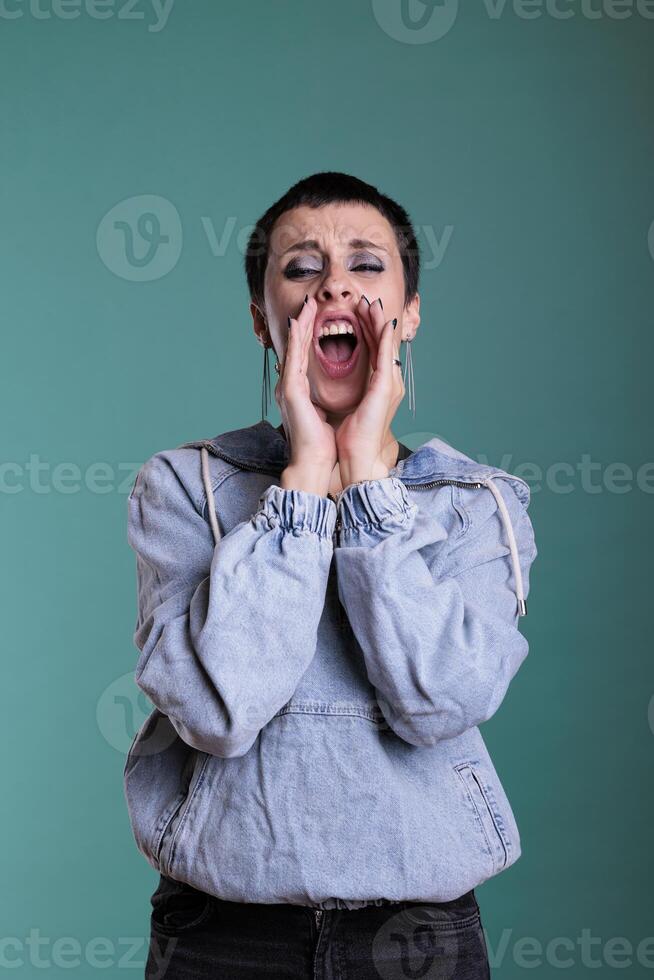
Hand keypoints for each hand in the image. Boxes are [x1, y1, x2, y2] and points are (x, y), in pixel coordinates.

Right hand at [276, 296, 337, 494]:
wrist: (314, 461)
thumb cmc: (321, 442)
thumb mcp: (323, 412)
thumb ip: (320, 398)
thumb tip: (325, 392)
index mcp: (298, 390)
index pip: (304, 356)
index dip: (310, 335)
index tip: (317, 317)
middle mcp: (290, 385)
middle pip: (296, 347)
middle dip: (303, 323)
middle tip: (310, 302)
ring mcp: (287, 387)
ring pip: (293, 348)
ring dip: (300, 324)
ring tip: (306, 305)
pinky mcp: (290, 390)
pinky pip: (293, 358)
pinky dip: (295, 339)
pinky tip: (298, 323)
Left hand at [335, 296, 404, 487]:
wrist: (355, 455)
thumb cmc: (348, 437)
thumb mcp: (345, 406)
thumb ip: (346, 390)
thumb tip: (333, 381)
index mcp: (375, 386)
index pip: (371, 351)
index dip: (366, 331)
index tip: (357, 314)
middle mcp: (386, 382)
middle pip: (380, 343)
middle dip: (373, 320)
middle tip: (366, 300)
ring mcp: (388, 383)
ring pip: (385, 344)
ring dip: (379, 322)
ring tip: (372, 303)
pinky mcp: (385, 386)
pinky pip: (386, 355)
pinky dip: (385, 337)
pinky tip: (383, 321)